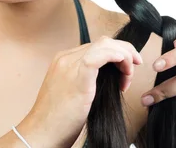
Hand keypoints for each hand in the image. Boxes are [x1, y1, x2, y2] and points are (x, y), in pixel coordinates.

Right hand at [22, 36, 142, 147]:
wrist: (42, 133)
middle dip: (124, 52)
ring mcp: (70, 65)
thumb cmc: (58, 121)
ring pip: (104, 44)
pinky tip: (124, 65)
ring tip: (129, 74)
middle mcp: (66, 58)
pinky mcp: (77, 76)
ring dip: (124, 56)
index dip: (116, 55)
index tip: (125, 72)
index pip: (97, 46)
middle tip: (133, 69)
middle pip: (103, 42)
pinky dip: (116, 56)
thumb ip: (88, 81)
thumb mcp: (73, 93)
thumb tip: (110, 78)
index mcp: (64, 61)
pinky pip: (100, 55)